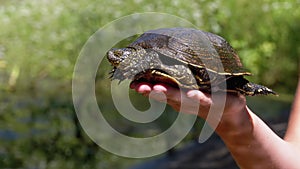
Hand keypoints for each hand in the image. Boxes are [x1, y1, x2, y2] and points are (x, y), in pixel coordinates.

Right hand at [130, 81, 247, 127]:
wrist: (226, 112)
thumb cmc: (202, 94)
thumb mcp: (184, 87)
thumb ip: (171, 80)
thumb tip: (153, 65)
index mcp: (175, 92)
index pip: (157, 88)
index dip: (144, 86)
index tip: (131, 84)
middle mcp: (183, 98)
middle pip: (166, 94)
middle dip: (152, 91)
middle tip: (139, 87)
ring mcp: (197, 100)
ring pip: (181, 98)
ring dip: (169, 94)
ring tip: (158, 89)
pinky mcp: (213, 101)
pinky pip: (205, 99)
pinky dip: (199, 98)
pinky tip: (193, 94)